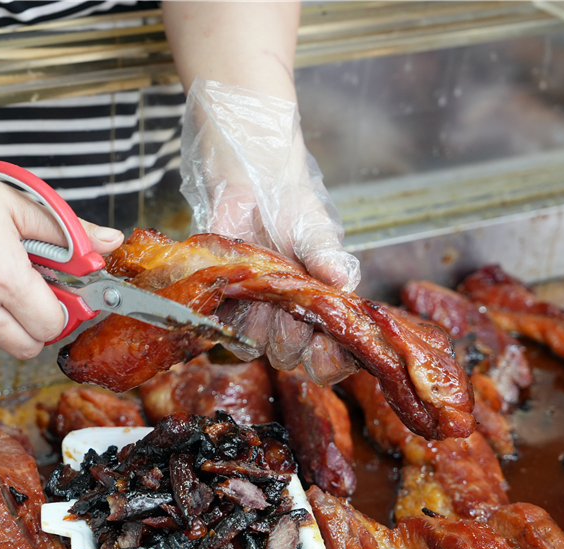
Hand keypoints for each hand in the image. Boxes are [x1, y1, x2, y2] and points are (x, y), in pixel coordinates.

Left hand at [181, 79, 359, 383]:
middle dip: (293, 341)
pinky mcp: (221, 300)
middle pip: (292, 357)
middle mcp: (288, 315)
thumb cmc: (287, 198)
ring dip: (260, 327)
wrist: (243, 173)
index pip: (332, 354)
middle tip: (291, 311)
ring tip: (263, 295)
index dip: (331, 360)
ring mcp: (254, 310)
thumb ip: (327, 255)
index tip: (330, 349)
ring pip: (257, 346)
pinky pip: (222, 328)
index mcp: (320, 305)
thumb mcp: (314, 226)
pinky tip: (235, 295)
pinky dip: (227, 317)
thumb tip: (342, 282)